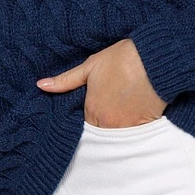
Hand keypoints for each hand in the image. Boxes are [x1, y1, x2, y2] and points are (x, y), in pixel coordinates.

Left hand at [36, 38, 167, 126]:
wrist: (154, 60)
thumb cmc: (122, 59)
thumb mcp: (90, 67)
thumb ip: (65, 81)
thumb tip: (41, 85)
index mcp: (93, 110)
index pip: (85, 125)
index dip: (89, 117)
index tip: (94, 109)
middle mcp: (108, 123)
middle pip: (100, 132)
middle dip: (102, 125)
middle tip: (108, 111)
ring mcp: (127, 127)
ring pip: (117, 136)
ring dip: (117, 128)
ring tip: (121, 113)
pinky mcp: (145, 126)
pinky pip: (134, 134)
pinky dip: (133, 128)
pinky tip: (134, 115)